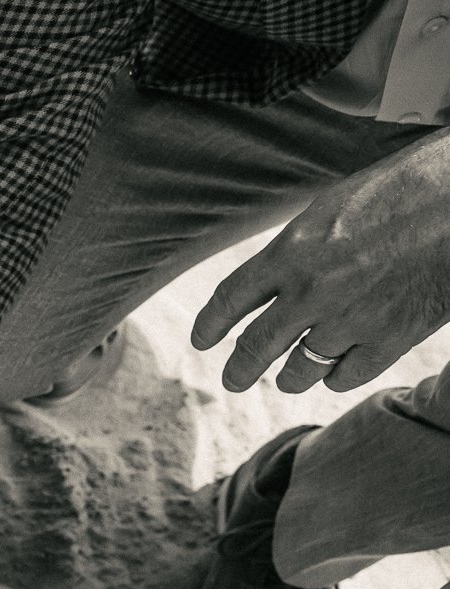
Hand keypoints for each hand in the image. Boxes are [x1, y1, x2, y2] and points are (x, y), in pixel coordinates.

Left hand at [193, 130, 449, 393]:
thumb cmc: (407, 188)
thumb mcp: (335, 206)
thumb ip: (299, 247)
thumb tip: (274, 276)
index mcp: (292, 251)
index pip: (230, 300)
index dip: (211, 325)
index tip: (202, 341)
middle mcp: (312, 291)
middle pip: (255, 347)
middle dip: (239, 370)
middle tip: (233, 380)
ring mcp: (351, 319)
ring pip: (298, 371)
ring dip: (288, 378)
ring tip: (285, 379)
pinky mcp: (391, 339)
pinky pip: (344, 377)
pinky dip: (334, 378)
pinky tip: (333, 373)